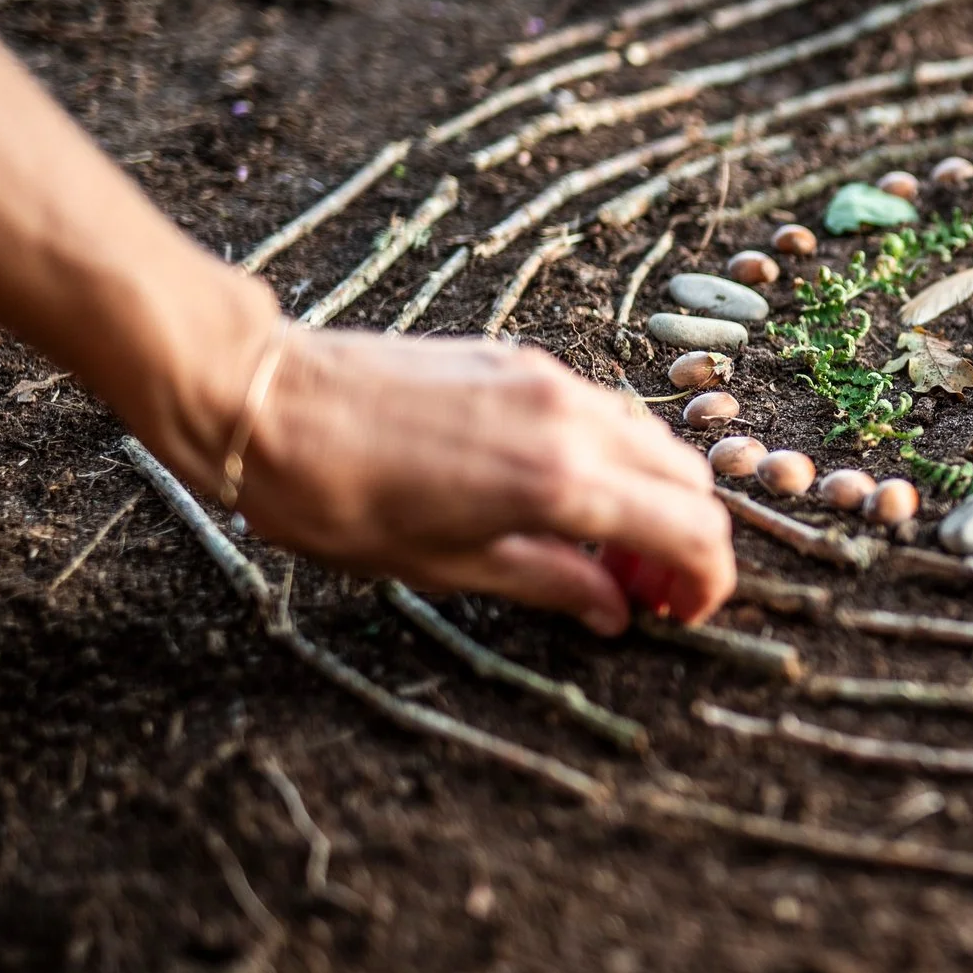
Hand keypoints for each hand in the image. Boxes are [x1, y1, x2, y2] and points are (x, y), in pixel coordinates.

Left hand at [227, 330, 734, 632]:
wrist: (266, 402)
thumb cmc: (336, 498)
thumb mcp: (445, 566)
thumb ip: (549, 584)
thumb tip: (613, 611)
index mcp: (561, 485)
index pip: (690, 529)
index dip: (706, 580)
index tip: (682, 612)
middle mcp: (573, 422)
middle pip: (689, 479)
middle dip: (687, 540)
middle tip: (644, 589)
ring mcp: (550, 383)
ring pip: (652, 441)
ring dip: (652, 497)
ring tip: (601, 547)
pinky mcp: (520, 360)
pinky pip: (603, 412)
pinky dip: (614, 459)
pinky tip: (563, 494)